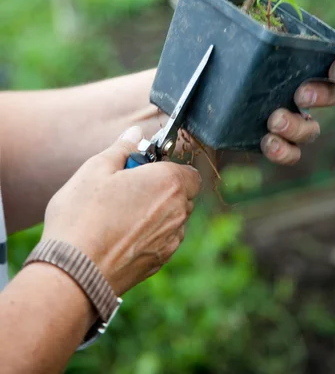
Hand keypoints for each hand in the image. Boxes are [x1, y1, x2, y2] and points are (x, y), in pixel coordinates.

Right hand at [42, 126, 201, 295]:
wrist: (74, 273)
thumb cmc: (83, 217)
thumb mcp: (96, 169)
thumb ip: (122, 148)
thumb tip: (136, 133)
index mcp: (168, 183)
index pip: (188, 171)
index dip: (167, 167)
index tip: (143, 168)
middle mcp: (177, 212)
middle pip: (181, 194)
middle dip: (161, 188)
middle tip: (126, 187)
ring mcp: (170, 241)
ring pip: (172, 219)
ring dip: (155, 212)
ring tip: (118, 213)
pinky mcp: (158, 263)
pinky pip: (162, 240)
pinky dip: (148, 234)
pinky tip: (119, 235)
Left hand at [217, 0, 334, 164]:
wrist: (180, 93)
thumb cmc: (209, 55)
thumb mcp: (216, 27)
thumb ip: (228, 0)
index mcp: (291, 61)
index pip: (330, 63)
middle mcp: (293, 90)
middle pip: (330, 97)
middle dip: (323, 96)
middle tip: (300, 93)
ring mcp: (282, 117)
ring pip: (311, 129)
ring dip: (299, 126)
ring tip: (273, 119)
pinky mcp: (265, 139)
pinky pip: (288, 152)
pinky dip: (284, 150)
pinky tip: (267, 141)